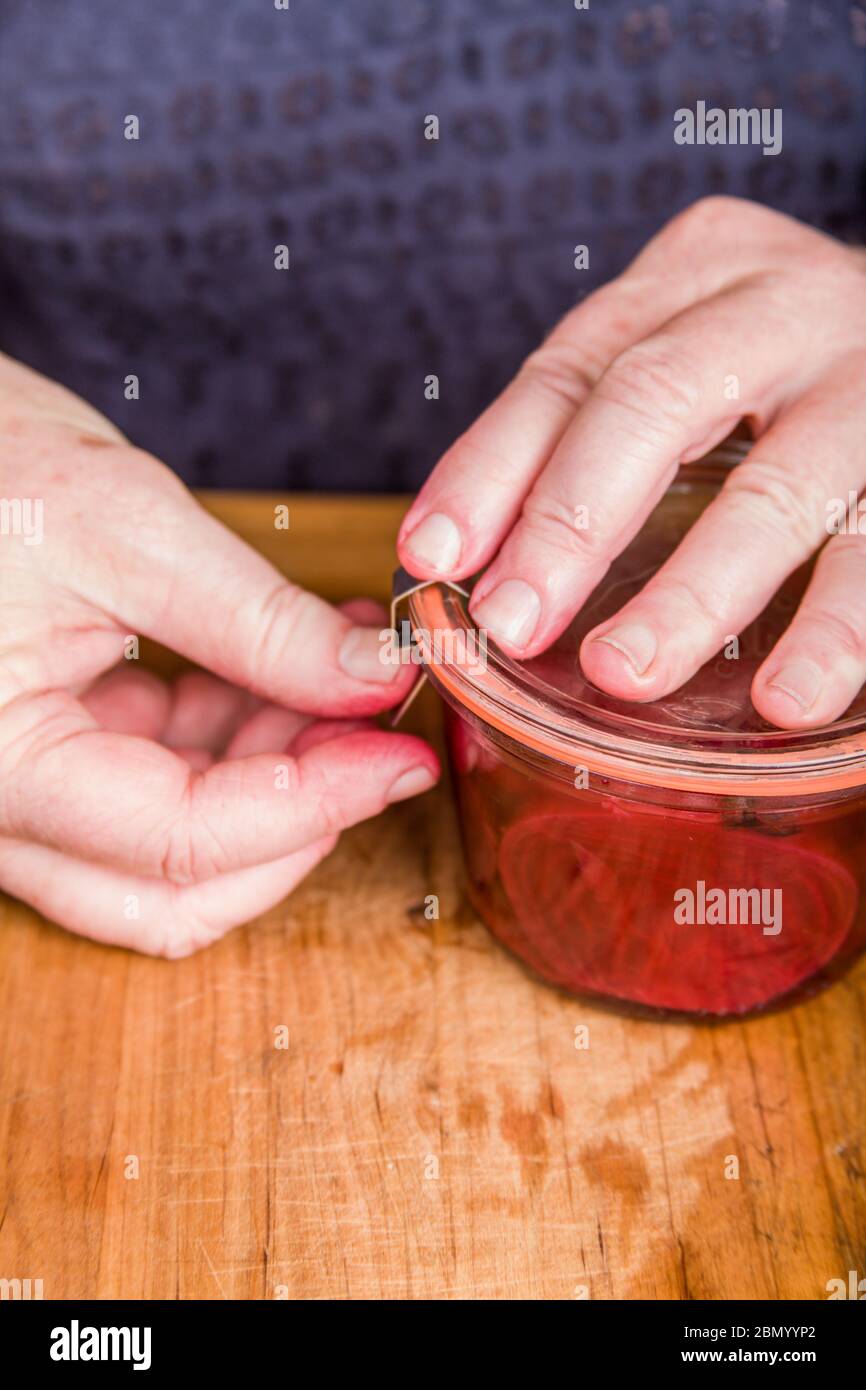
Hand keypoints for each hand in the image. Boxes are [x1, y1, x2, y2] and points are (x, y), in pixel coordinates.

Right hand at [0, 354, 436, 954]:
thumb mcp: (122, 526)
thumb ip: (256, 621)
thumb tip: (374, 678)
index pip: (178, 841)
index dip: (313, 804)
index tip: (402, 753)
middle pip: (175, 888)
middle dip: (296, 817)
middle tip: (379, 729)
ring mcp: (23, 788)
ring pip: (175, 851)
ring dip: (274, 779)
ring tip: (343, 675)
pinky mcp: (52, 751)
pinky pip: (159, 786)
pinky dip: (237, 740)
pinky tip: (294, 667)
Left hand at [398, 196, 865, 729]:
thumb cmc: (775, 369)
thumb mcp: (676, 362)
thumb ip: (583, 435)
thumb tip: (462, 562)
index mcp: (696, 274)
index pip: (570, 372)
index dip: (491, 468)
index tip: (434, 558)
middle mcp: (783, 307)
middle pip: (656, 402)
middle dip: (572, 523)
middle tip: (514, 625)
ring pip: (776, 490)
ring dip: (695, 595)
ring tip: (627, 674)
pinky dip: (838, 633)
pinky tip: (788, 698)